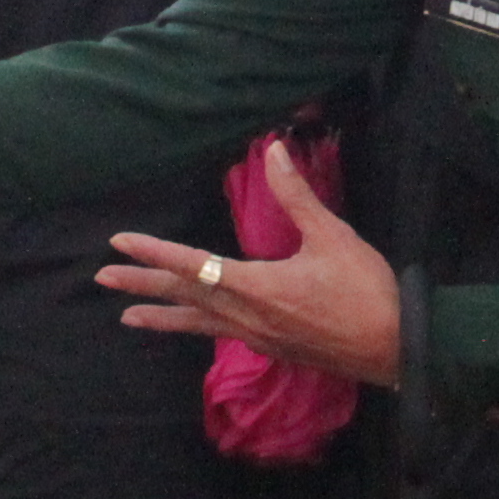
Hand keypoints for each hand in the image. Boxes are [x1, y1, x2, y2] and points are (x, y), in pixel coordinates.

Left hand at [95, 138, 403, 385]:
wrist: (395, 348)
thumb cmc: (365, 290)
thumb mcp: (333, 236)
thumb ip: (298, 195)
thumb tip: (274, 150)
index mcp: (256, 286)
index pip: (192, 264)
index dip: (153, 251)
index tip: (119, 242)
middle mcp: (246, 316)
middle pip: (184, 296)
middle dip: (142, 285)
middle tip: (102, 278)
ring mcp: (257, 337)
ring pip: (198, 322)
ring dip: (162, 316)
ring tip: (127, 317)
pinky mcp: (272, 348)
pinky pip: (220, 333)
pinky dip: (196, 327)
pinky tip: (194, 324)